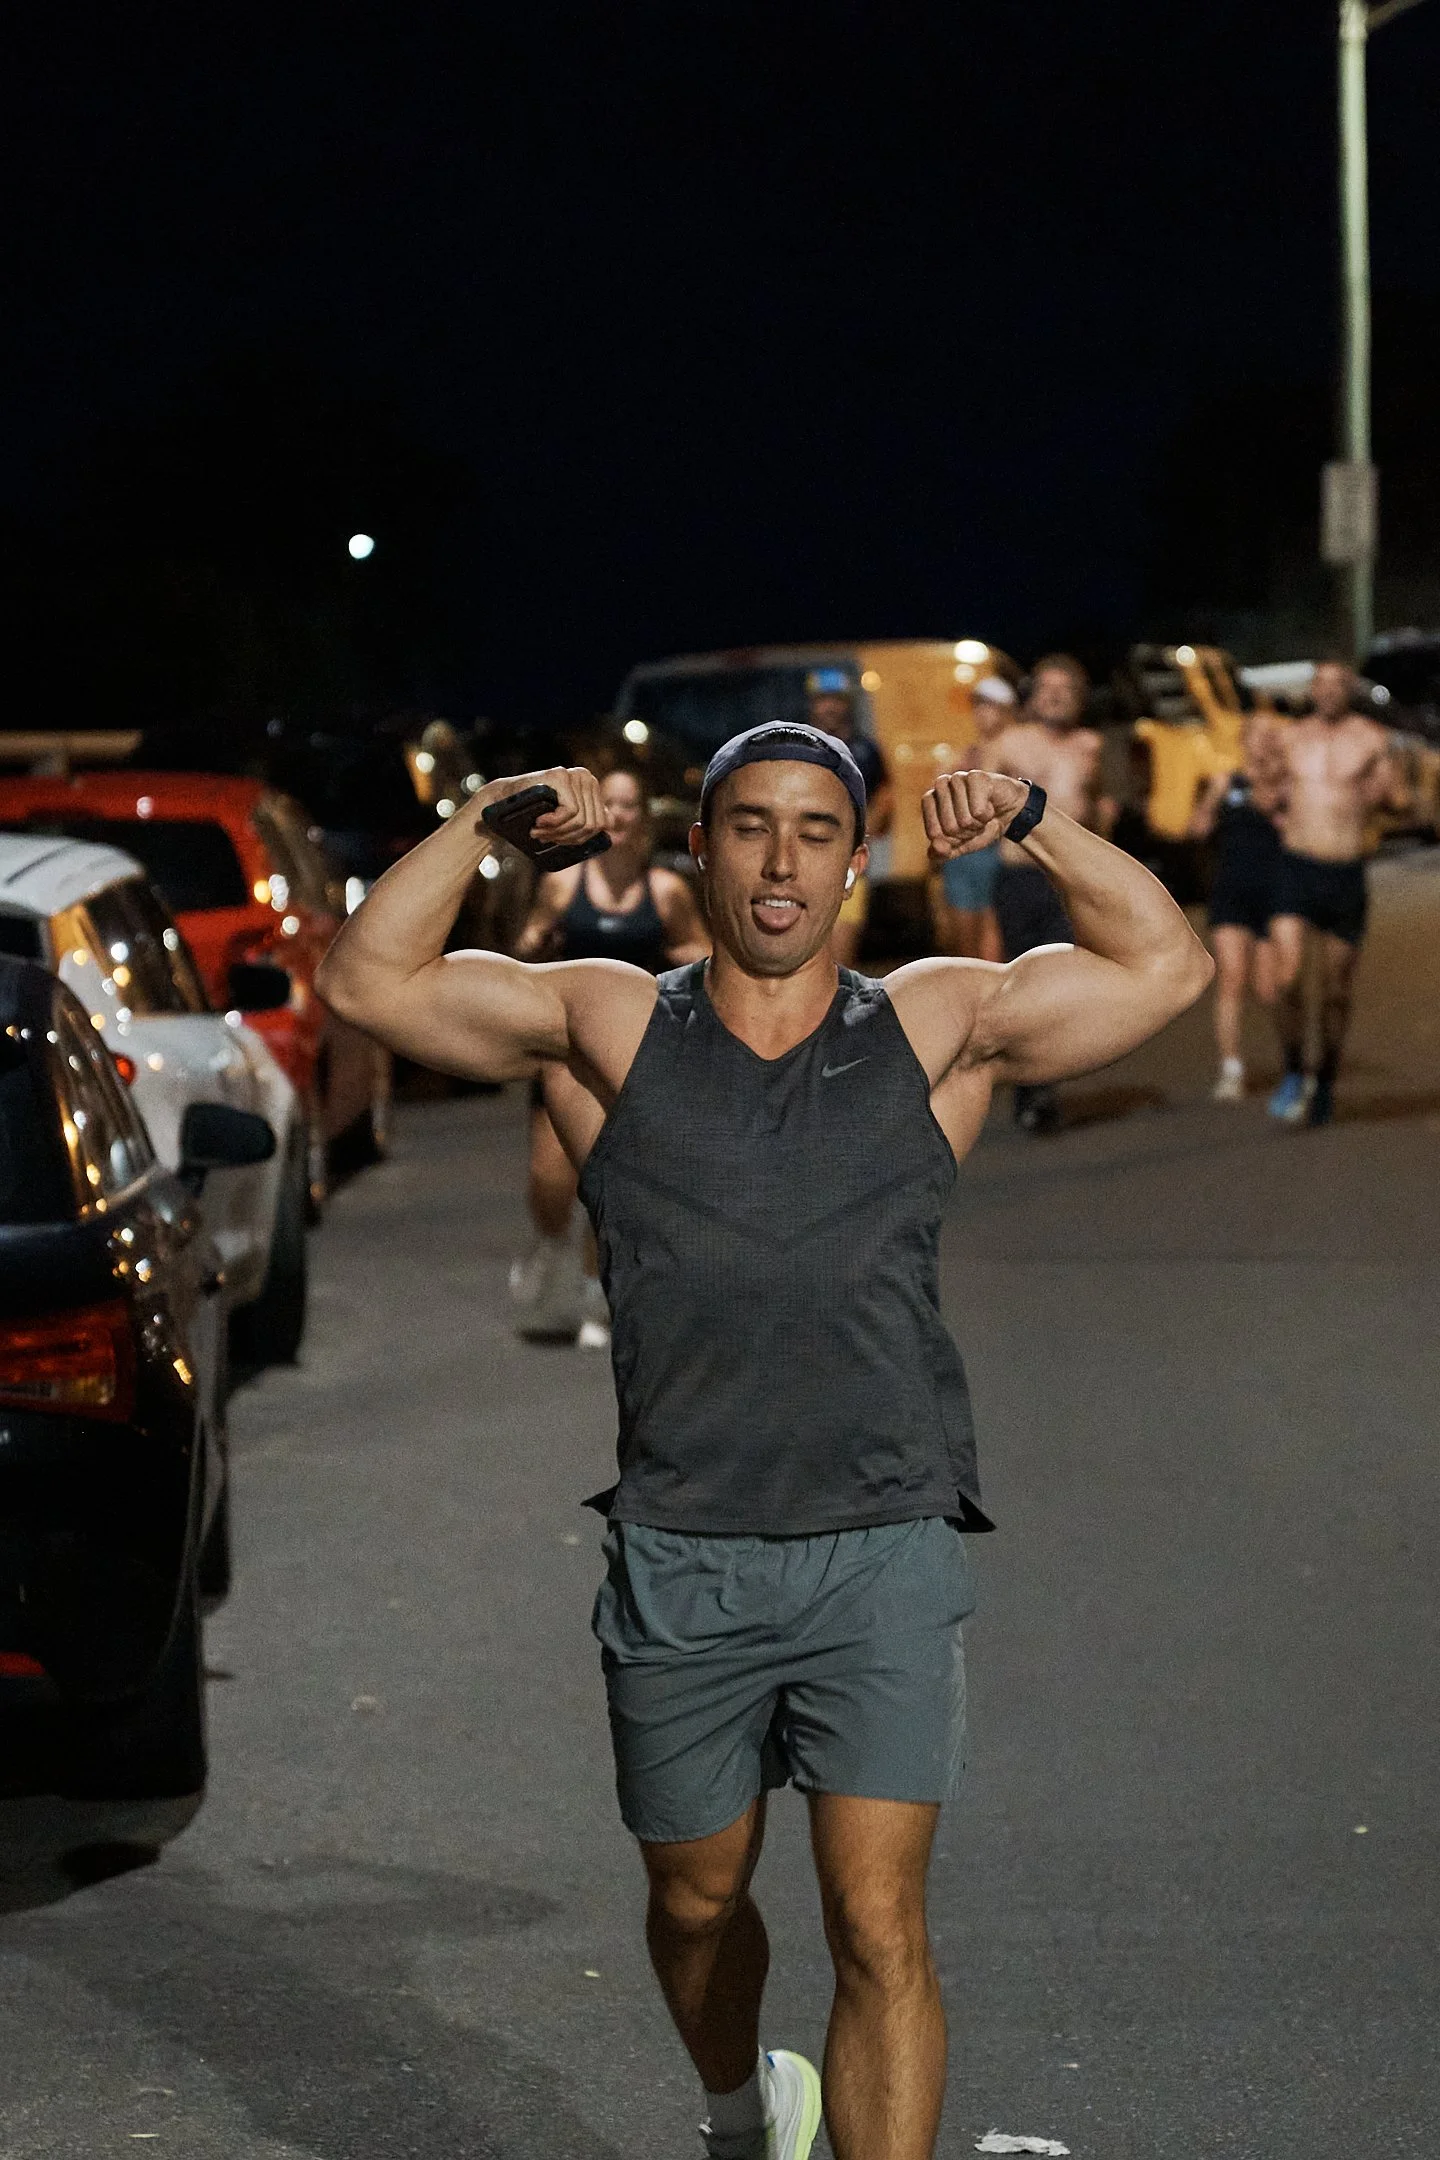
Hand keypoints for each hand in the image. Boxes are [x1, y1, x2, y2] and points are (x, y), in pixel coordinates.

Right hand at [474, 766, 605, 849]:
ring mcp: (574, 775)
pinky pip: (571, 812)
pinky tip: (538, 822)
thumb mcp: (565, 820)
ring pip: (582, 820)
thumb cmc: (532, 815)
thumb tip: (614, 821)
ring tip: (538, 832)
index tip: (559, 841)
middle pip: (593, 824)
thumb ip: (588, 818)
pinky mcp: (561, 777)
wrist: (500, 804)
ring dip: (558, 833)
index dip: (581, 839)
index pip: (602, 823)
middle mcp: (586, 777)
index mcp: (591, 787)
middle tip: (544, 838)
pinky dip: (554, 824)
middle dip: (568, 838)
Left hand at [922, 770, 1029, 861]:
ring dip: (978, 824)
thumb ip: (941, 853)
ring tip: (982, 814)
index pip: (934, 833)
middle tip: (975, 822)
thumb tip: (936, 845)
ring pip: (964, 820)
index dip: (951, 840)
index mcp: (930, 799)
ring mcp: (958, 778)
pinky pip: (978, 811)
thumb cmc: (980, 826)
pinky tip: (990, 805)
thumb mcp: (959, 846)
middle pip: (949, 827)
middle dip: (966, 833)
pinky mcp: (976, 776)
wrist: (1010, 814)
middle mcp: (941, 785)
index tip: (960, 832)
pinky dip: (987, 815)